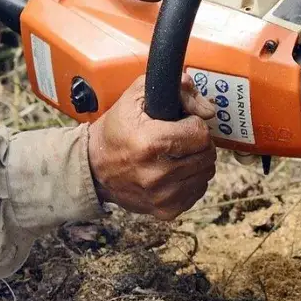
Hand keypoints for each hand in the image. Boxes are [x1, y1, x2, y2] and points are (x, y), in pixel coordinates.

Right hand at [88, 76, 217, 219]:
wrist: (93, 169)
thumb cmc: (116, 131)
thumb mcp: (136, 98)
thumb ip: (176, 89)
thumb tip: (207, 108)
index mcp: (149, 144)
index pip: (201, 133)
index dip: (193, 124)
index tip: (181, 123)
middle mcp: (157, 174)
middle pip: (207, 154)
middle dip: (198, 142)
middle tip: (180, 138)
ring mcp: (162, 196)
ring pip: (207, 172)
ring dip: (197, 160)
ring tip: (177, 154)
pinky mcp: (166, 210)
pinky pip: (199, 190)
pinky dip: (192, 179)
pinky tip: (175, 171)